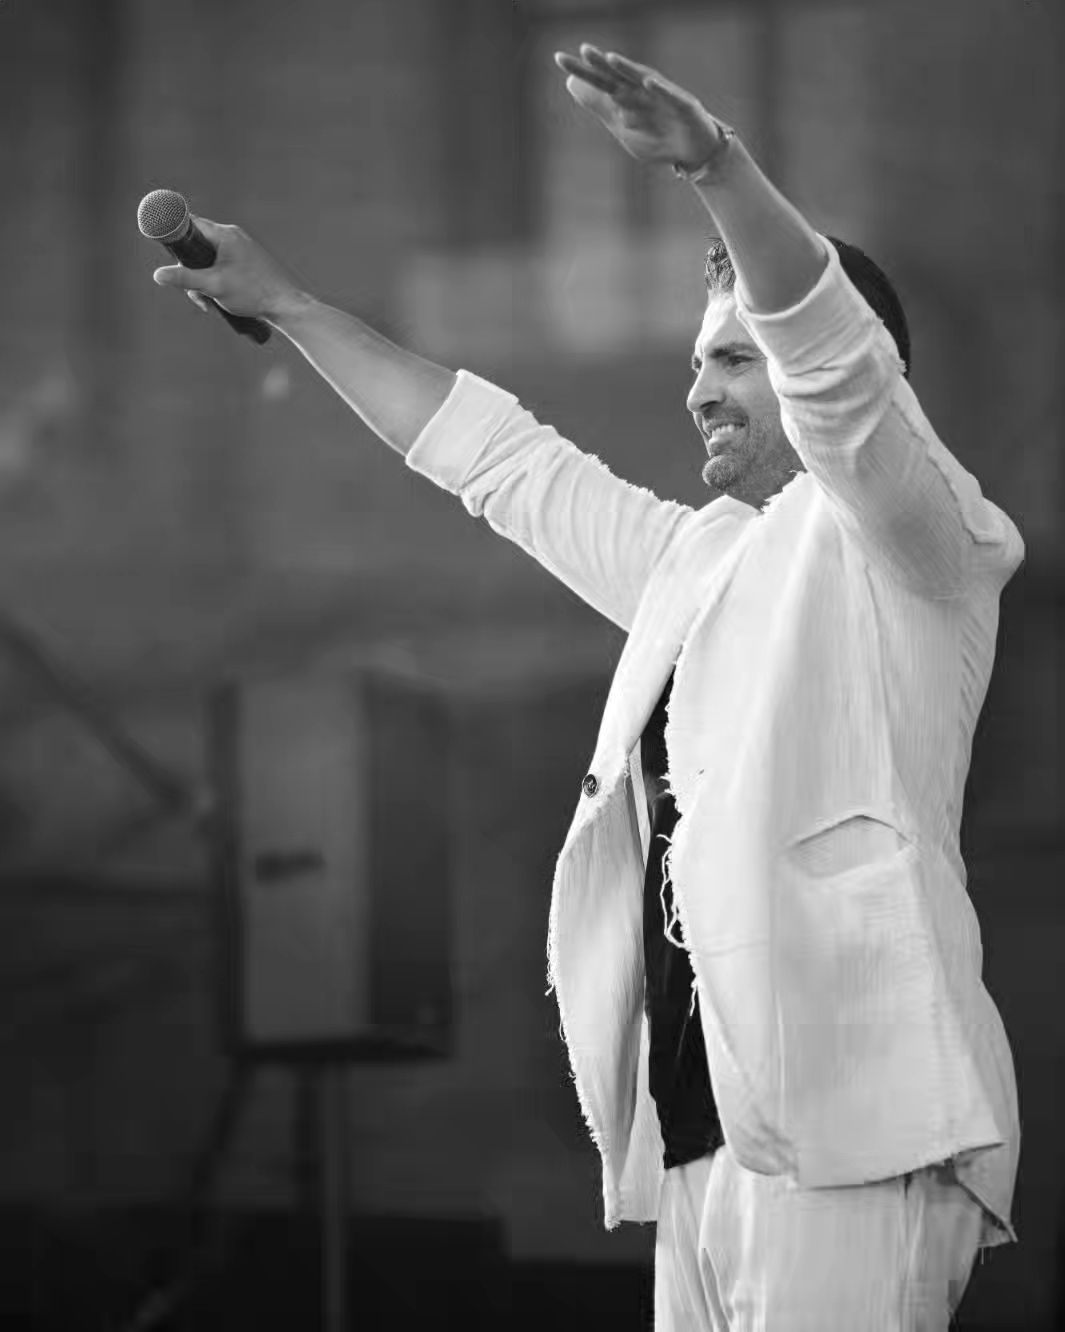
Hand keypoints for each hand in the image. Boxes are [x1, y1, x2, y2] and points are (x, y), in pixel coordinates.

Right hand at [152, 218, 309, 322]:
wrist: (286, 306)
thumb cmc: (253, 293)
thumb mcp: (214, 287)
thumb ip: (185, 279)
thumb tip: (157, 275)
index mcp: (225, 234)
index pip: (191, 224)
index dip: (175, 236)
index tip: (164, 248)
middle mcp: (233, 236)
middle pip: (198, 246)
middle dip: (191, 271)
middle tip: (195, 293)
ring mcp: (241, 249)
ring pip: (209, 260)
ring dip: (203, 282)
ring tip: (210, 303)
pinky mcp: (246, 262)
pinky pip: (222, 266)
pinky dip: (216, 282)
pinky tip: (220, 301)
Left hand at [553, 44, 732, 174]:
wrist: (691, 153)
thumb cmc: (657, 136)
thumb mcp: (623, 126)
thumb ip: (599, 106)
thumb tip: (571, 86)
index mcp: (627, 97)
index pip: (600, 81)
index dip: (582, 70)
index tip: (559, 59)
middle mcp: (643, 91)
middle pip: (618, 76)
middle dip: (602, 64)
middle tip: (583, 50)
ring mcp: (663, 97)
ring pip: (643, 80)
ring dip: (627, 69)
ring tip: (610, 59)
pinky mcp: (683, 107)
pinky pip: (671, 97)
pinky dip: (660, 90)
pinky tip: (648, 82)